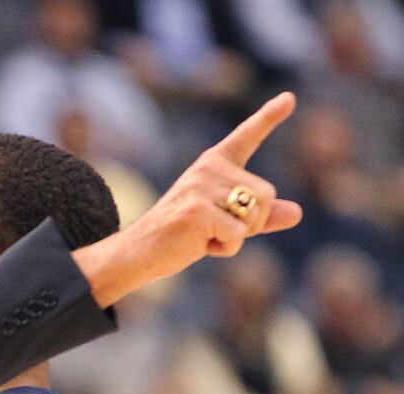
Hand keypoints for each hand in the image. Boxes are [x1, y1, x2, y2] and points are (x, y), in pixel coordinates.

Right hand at [75, 92, 302, 307]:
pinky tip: (200, 245)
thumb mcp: (224, 222)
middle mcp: (207, 169)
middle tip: (218, 231)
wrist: (138, 253)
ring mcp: (200, 187)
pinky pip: (238, 235)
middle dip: (252, 223)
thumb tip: (296, 212)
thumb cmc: (180, 237)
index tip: (289, 98)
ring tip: (205, 237)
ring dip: (237, 238)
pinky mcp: (197, 210)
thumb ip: (258, 216)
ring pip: (254, 215)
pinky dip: (226, 248)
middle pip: (266, 194)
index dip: (269, 117)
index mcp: (213, 165)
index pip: (246, 137)